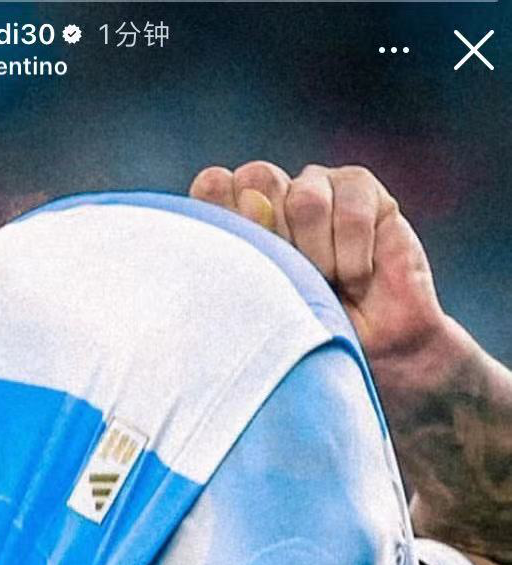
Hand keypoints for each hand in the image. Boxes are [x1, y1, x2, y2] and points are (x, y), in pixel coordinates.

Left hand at [190, 161, 447, 379]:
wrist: (379, 358)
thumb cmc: (311, 342)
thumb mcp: (264, 312)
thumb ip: (247, 256)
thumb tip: (253, 199)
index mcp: (235, 226)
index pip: (213, 187)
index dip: (226, 214)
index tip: (244, 264)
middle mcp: (272, 199)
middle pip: (258, 180)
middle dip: (277, 239)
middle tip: (294, 280)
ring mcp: (316, 190)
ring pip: (306, 199)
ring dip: (319, 257)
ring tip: (330, 289)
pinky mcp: (360, 190)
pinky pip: (350, 209)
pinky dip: (354, 256)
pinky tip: (358, 281)